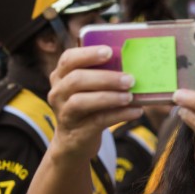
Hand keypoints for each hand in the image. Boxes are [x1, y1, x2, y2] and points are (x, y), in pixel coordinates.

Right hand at [47, 45, 140, 160]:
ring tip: (130, 96)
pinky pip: (98, 120)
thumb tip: (136, 65)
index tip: (109, 51)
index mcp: (61, 76)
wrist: (74, 142)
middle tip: (130, 79)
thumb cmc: (88, 107)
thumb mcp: (89, 89)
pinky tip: (136, 111)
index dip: (88, 54)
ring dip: (109, 97)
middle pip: (76, 80)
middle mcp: (58, 93)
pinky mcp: (77, 131)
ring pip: (81, 101)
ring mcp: (65, 113)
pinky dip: (119, 115)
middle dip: (105, 78)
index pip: (69, 59)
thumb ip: (103, 76)